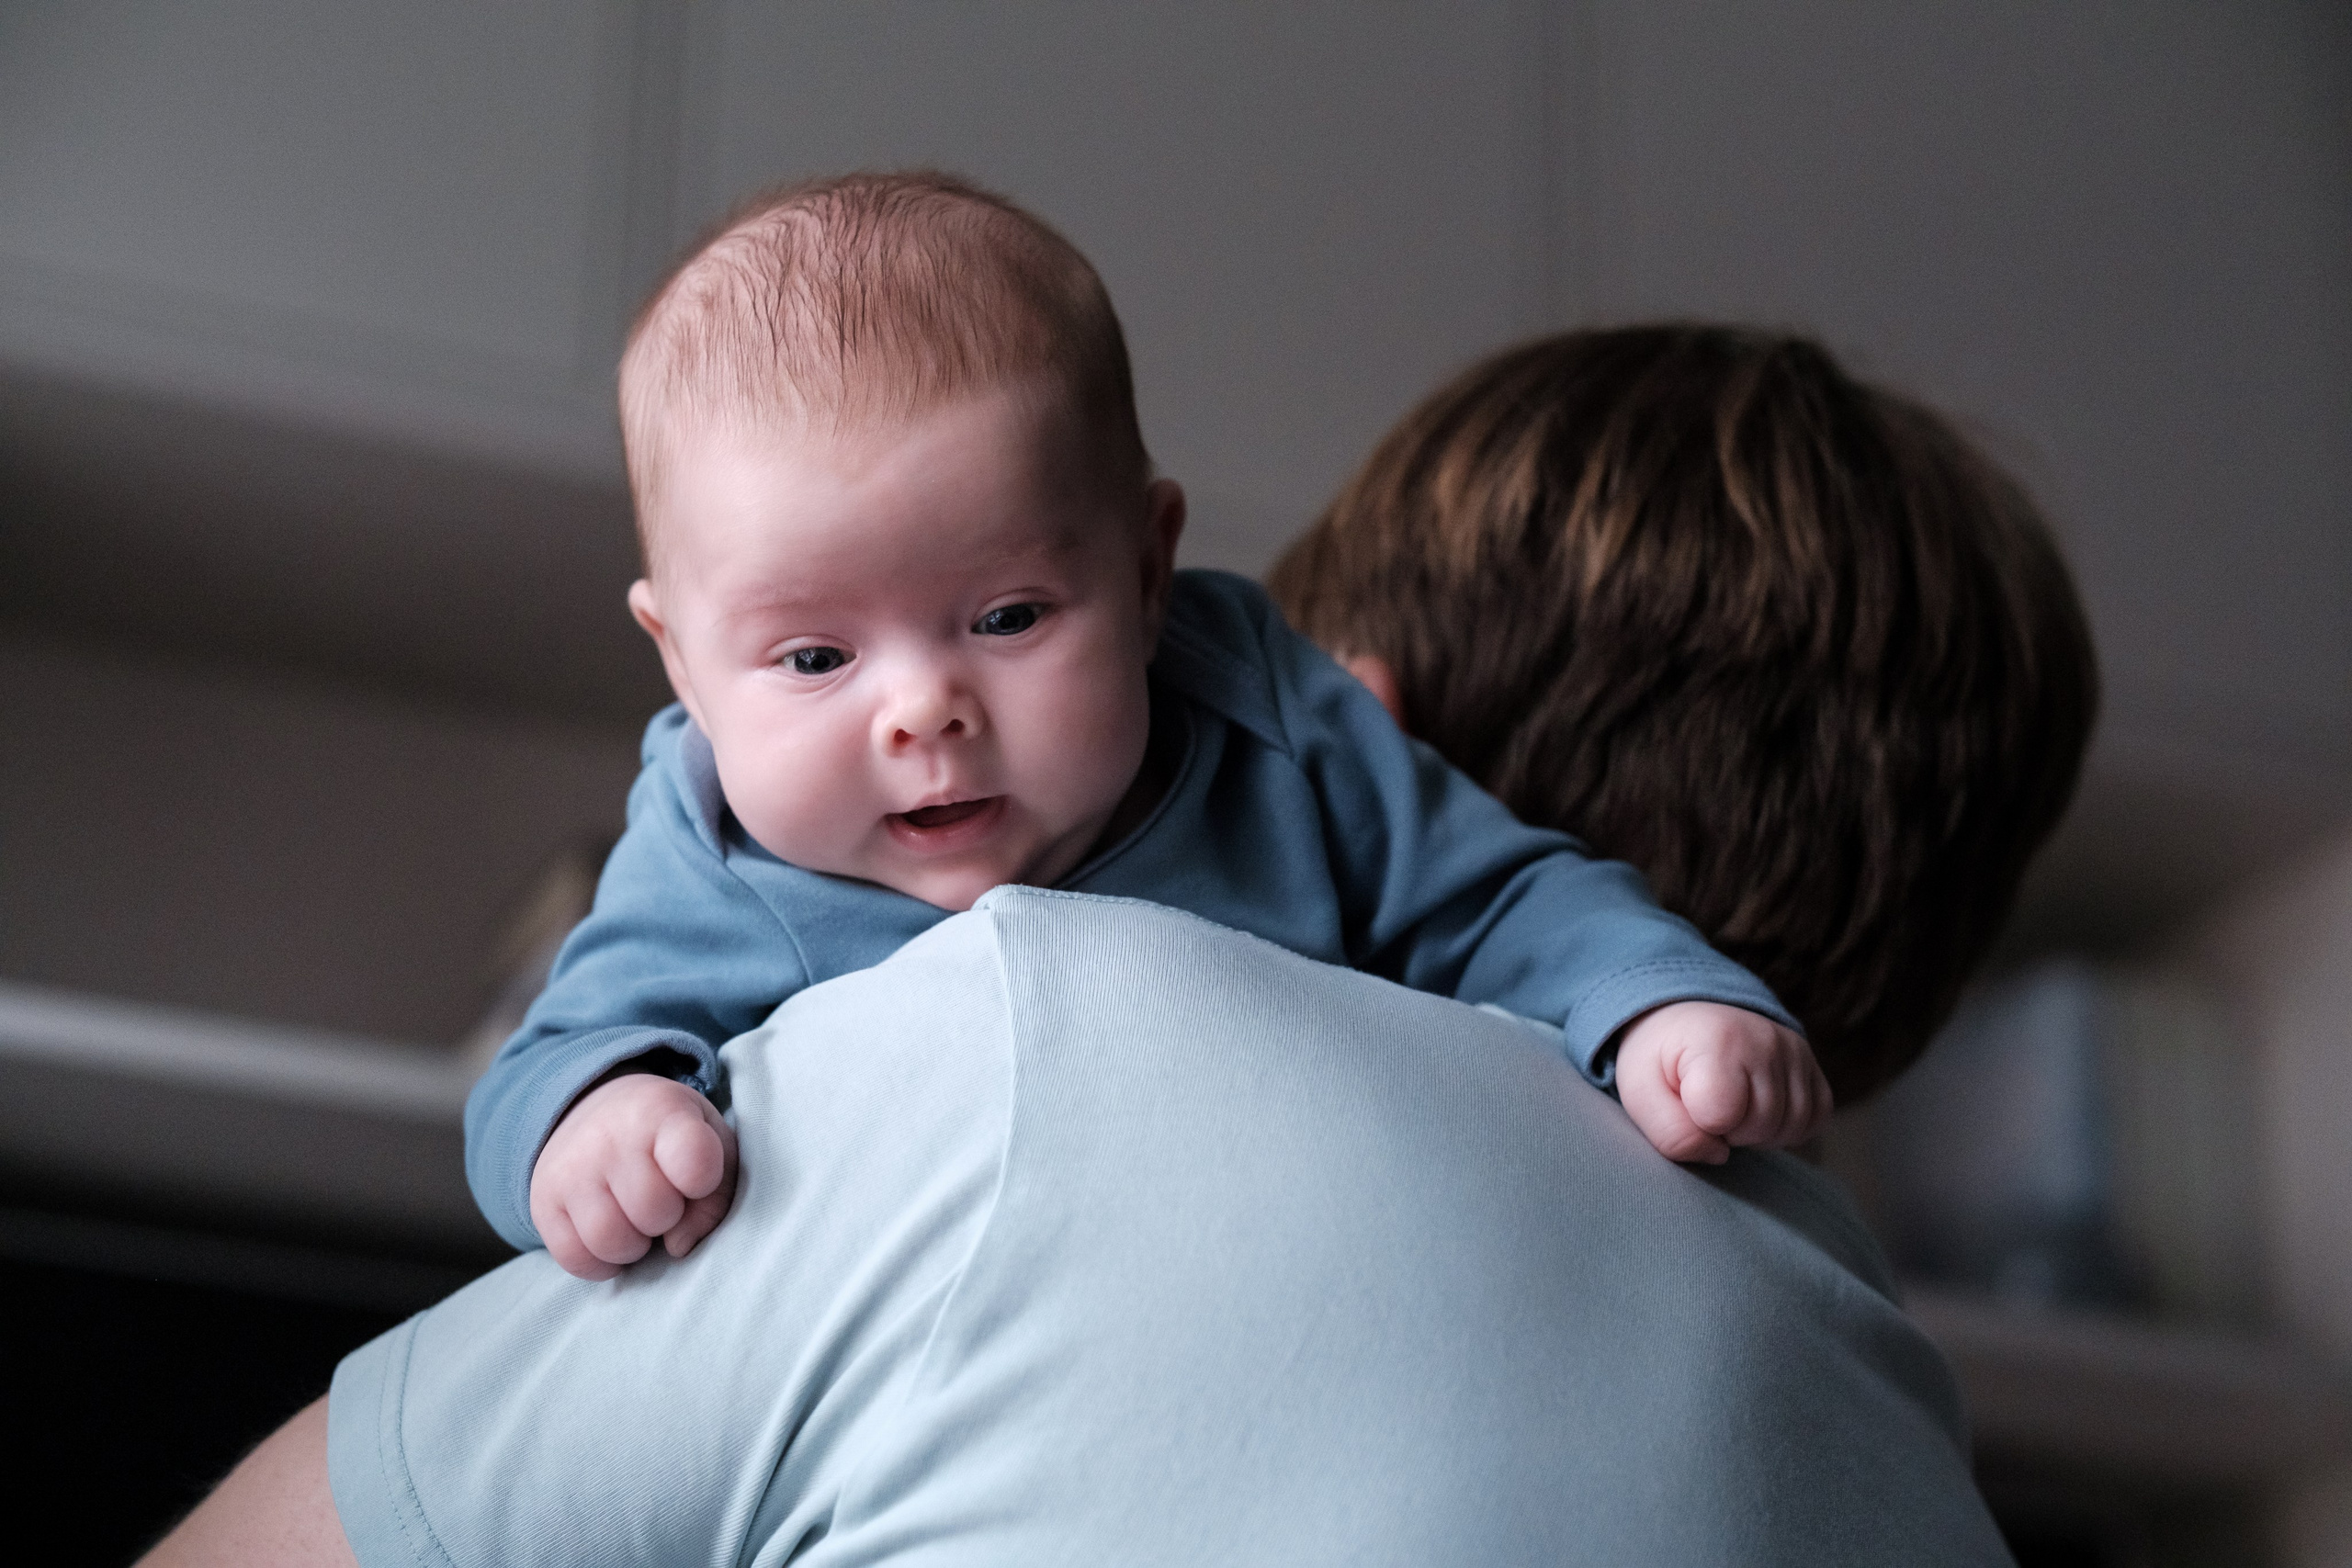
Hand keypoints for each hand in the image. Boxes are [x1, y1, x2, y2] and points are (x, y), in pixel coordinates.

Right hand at [530, 1073, 737, 1280]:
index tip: (696, 1177)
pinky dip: (600, 1262)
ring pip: (611, 1242)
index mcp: (661, 1111)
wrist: (594, 1110)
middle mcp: (609, 1136)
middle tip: (662, 1199)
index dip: (703, 1183)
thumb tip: (678, 1245)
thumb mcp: (710, 1144)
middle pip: (653, 1212)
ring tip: (636, 1220)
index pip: (694, 1163)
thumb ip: (715, 1196)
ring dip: (634, 1245)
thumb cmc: (667, 1137)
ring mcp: (570, 1169)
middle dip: (668, 1217)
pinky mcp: (542, 1201)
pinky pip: (575, 1259)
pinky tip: (611, 1236)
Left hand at [1613, 1001, 1829, 1163]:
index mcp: (1717, 1040)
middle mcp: (1765, 1040)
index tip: (1686, 1099)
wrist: (1685, 1024)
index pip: (1721, 1115)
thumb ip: (1670, 1133)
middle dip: (1729, 1131)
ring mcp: (1795, 1050)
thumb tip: (1719, 1155)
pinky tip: (1759, 1111)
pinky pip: (1816, 1118)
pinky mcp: (1813, 1064)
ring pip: (1791, 1127)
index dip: (1699, 1122)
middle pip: (1760, 1125)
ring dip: (1758, 1133)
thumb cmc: (1660, 1060)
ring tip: (1731, 1108)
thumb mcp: (1640, 1093)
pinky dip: (1787, 1127)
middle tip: (1707, 1105)